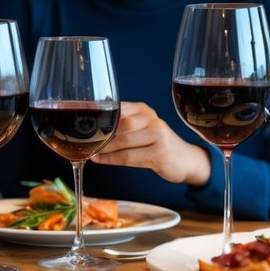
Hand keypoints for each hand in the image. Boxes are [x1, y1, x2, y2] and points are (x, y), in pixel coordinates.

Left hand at [91, 101, 210, 186]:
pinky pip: (129, 157)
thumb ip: (122, 125)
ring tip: (92, 152)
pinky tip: (101, 161)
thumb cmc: (158, 144)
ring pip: (123, 141)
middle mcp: (152, 119)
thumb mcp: (142, 128)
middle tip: (86, 143)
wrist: (186, 160)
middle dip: (100, 136)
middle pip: (119, 126)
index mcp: (144, 109)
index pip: (117, 109)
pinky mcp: (159, 154)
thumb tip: (93, 129)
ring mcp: (158, 136)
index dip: (100, 119)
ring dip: (104, 149)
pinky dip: (111, 160)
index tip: (84, 126)